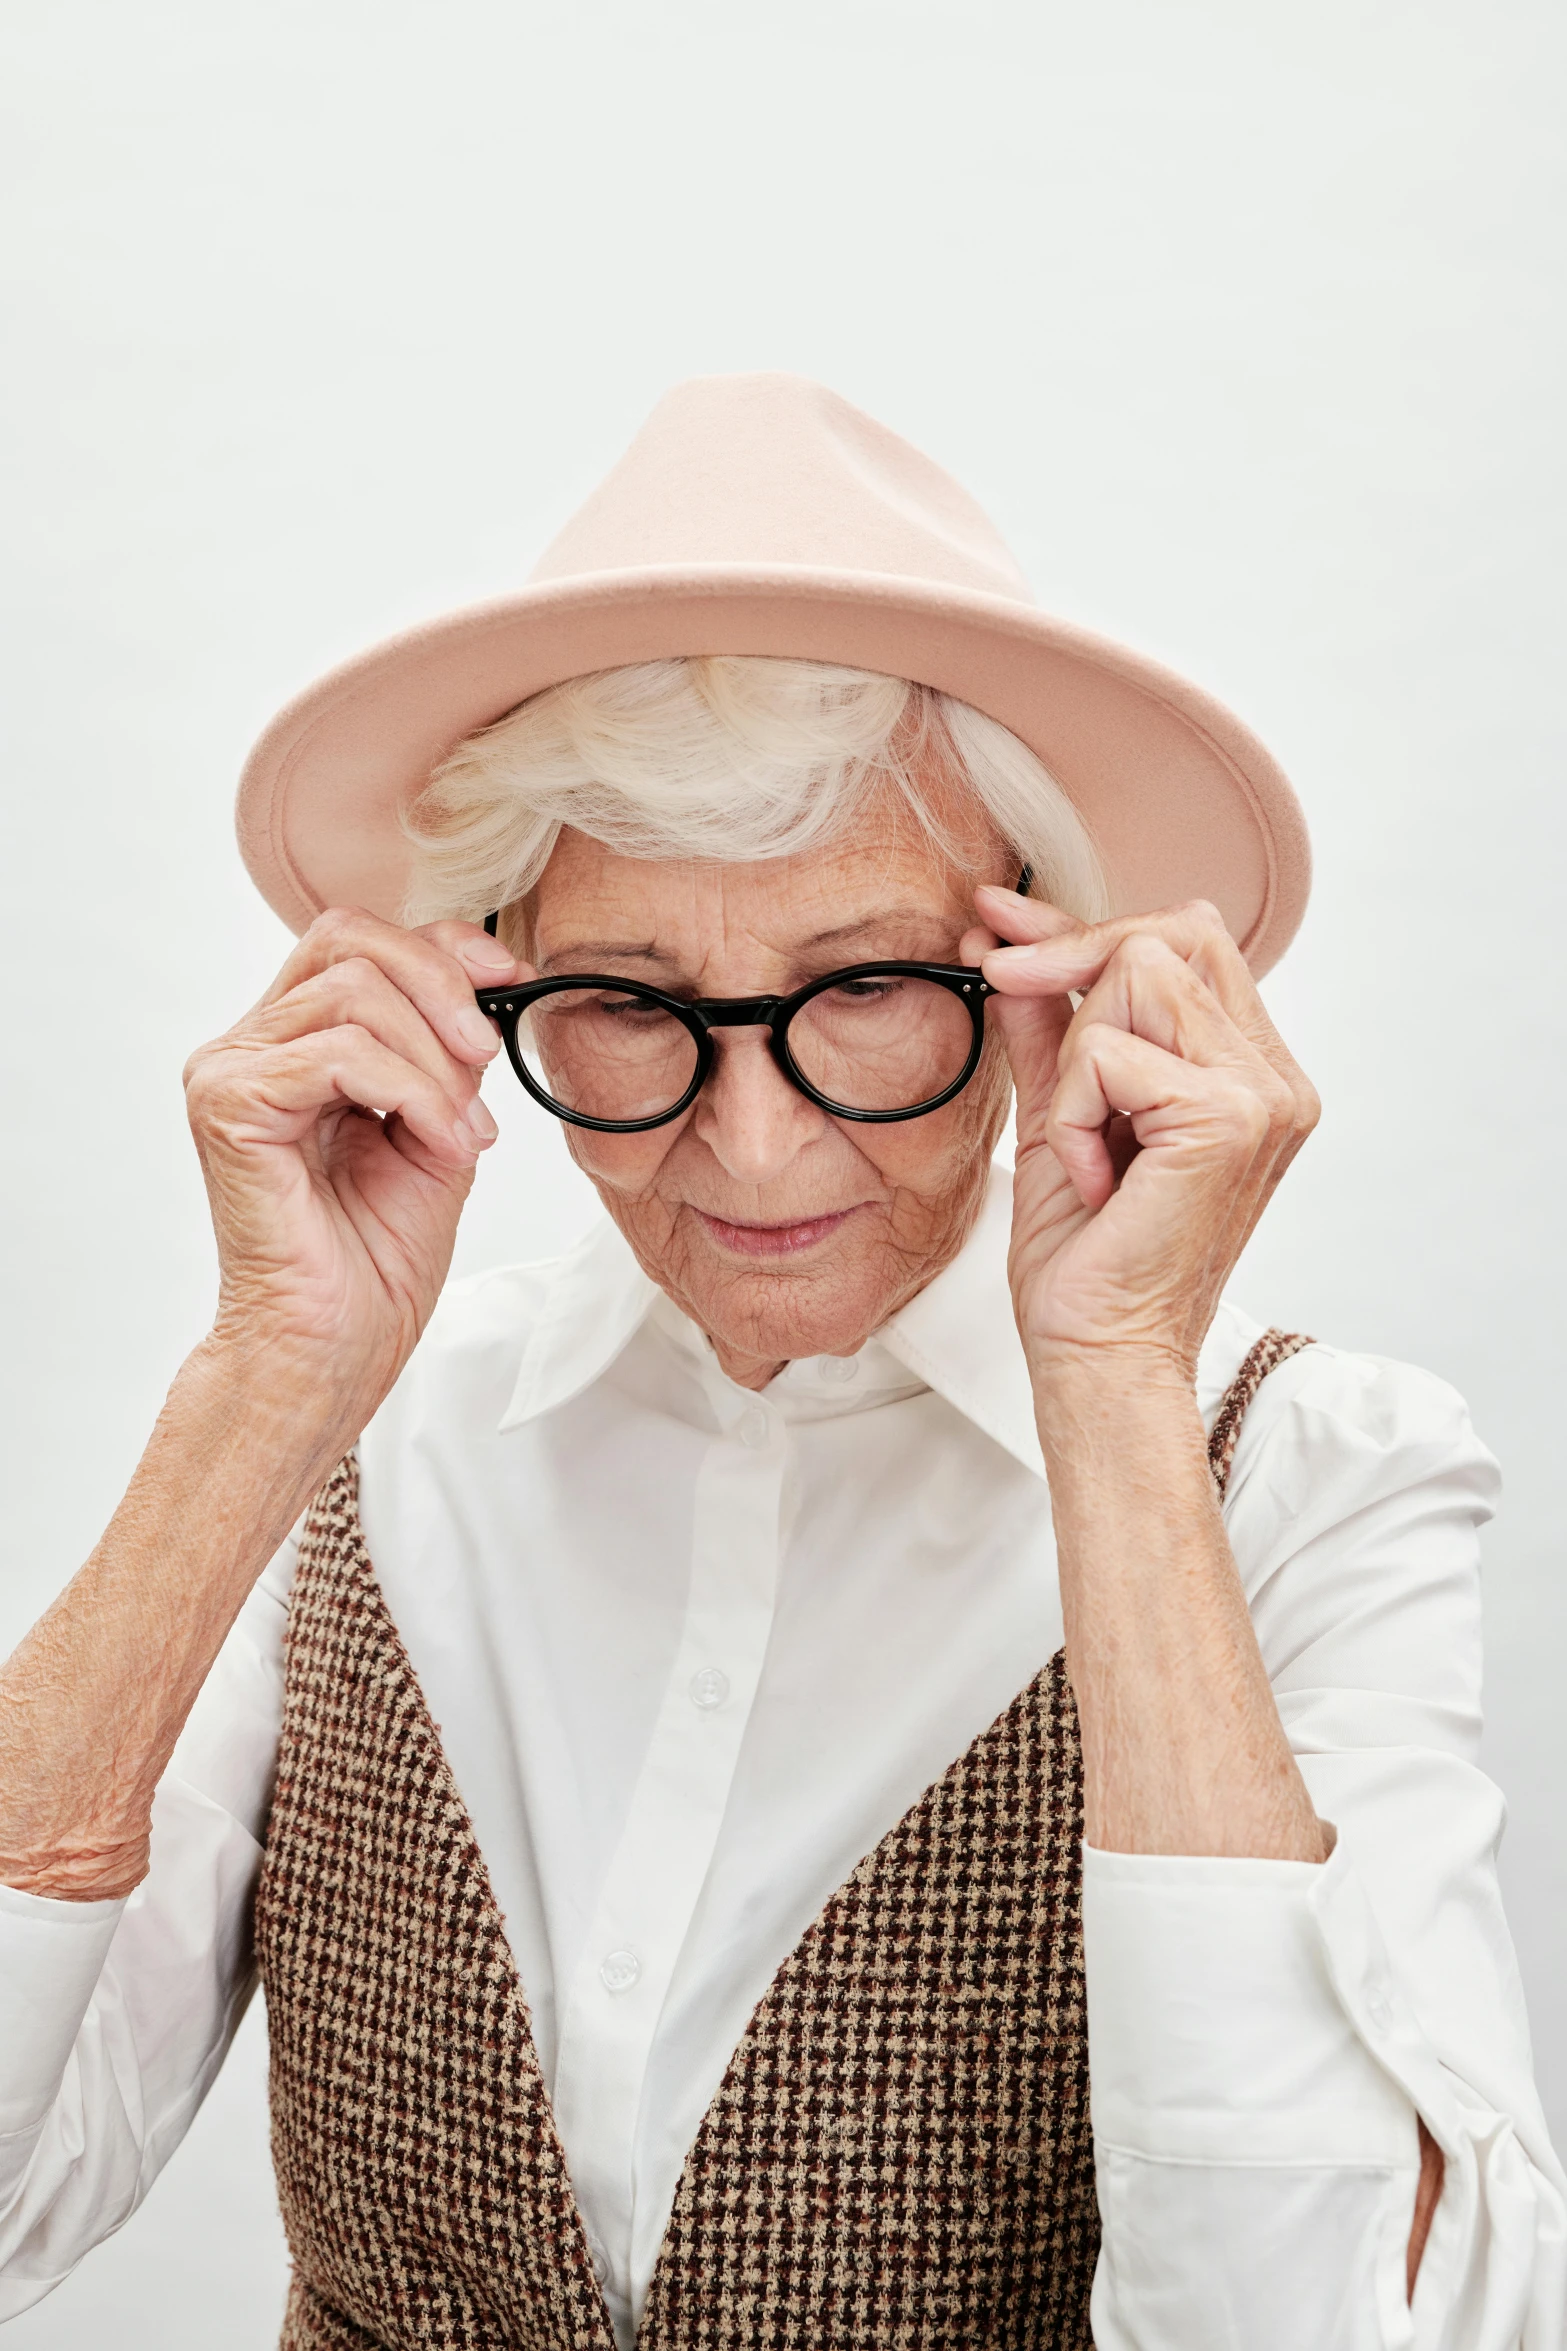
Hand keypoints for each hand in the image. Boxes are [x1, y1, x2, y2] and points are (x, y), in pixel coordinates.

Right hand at [183, 908, 525, 1433]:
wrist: (336, 1343)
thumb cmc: (376, 1255)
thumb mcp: (438, 1123)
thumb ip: (447, 1050)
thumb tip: (488, 976)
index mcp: (292, 1040)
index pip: (358, 939)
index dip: (442, 945)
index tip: (512, 979)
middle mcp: (249, 1044)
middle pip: (349, 939)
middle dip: (441, 990)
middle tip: (487, 1059)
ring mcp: (229, 1069)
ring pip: (354, 994)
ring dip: (433, 1063)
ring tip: (459, 1135)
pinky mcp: (227, 1105)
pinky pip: (340, 1055)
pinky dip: (411, 1092)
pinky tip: (435, 1144)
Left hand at [962, 890, 1318, 1373]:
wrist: (1099, 1352)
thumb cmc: (1086, 1257)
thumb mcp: (1061, 1114)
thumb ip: (1048, 1029)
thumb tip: (1005, 943)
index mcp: (1250, 1073)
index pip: (1185, 943)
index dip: (1085, 927)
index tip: (998, 923)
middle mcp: (1273, 1078)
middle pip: (1170, 936)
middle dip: (1070, 959)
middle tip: (1002, 991)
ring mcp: (1262, 1095)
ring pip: (1137, 976)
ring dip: (1075, 1060)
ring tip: (1085, 1146)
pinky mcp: (1229, 1118)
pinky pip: (1109, 1050)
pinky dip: (1075, 1111)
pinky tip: (1095, 1177)